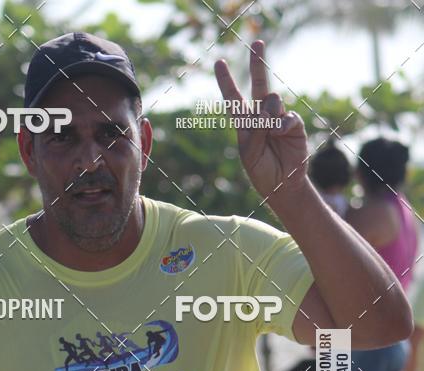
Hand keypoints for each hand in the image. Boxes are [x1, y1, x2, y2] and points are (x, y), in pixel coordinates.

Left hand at [214, 41, 308, 200]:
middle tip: (257, 42)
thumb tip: (271, 105)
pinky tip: (281, 134)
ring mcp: (279, 118)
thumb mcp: (249, 154)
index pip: (233, 99)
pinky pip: (288, 117)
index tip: (219, 62)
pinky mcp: (294, 125)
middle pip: (259, 85)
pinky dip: (282, 126)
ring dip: (269, 114)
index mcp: (245, 123)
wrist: (281, 186)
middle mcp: (262, 116)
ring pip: (272, 100)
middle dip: (257, 63)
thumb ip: (256, 130)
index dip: (227, 81)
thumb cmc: (261, 171)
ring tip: (270, 132)